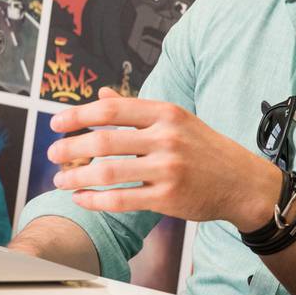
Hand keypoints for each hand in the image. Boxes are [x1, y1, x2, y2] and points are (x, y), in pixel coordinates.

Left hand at [48, 88, 281, 230]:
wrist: (242, 182)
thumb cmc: (205, 148)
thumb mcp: (177, 119)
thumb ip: (137, 109)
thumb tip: (101, 94)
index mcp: (166, 112)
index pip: (113, 109)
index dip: (79, 115)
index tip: (56, 123)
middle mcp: (167, 137)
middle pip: (105, 140)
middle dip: (71, 147)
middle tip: (53, 153)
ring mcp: (168, 169)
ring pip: (108, 172)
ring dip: (77, 176)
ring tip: (60, 179)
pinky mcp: (169, 198)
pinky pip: (122, 200)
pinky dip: (95, 200)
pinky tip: (81, 198)